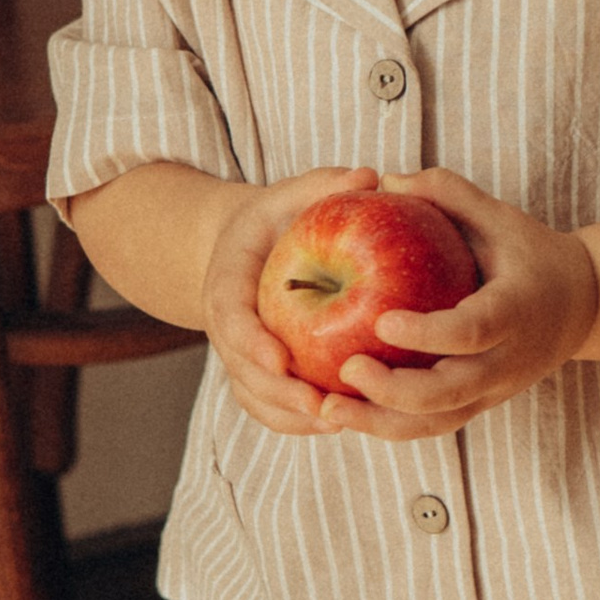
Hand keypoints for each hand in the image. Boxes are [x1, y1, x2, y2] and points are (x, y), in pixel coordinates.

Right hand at [202, 166, 389, 438]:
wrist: (243, 250)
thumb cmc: (274, 220)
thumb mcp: (289, 195)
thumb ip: (323, 185)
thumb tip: (372, 176)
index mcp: (226, 286)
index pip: (232, 319)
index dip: (252, 342)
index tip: (280, 358)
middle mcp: (228, 329)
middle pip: (243, 371)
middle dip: (278, 394)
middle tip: (320, 406)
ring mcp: (241, 357)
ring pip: (256, 399)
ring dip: (291, 418)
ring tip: (338, 423)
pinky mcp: (260, 376)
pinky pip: (273, 409)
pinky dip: (300, 423)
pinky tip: (344, 424)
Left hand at [298, 164, 598, 441]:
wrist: (585, 305)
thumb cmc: (532, 253)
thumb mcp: (500, 218)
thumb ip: (448, 194)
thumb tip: (385, 180)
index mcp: (516, 311)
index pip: (473, 331)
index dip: (429, 333)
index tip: (382, 321)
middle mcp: (507, 360)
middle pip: (451, 392)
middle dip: (394, 390)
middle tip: (346, 368)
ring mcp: (494, 390)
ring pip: (438, 422)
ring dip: (383, 423)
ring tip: (330, 410)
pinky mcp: (478, 405)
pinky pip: (431, 425)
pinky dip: (388, 426)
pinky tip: (346, 414)